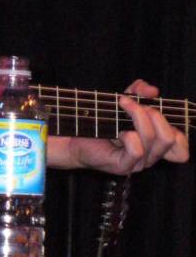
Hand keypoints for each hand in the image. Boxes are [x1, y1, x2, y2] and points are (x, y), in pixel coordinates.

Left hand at [48, 78, 188, 172]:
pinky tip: (117, 131)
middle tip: (135, 104)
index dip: (179, 132)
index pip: (181, 150)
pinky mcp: (123, 166)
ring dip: (138, 115)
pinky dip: (129, 134)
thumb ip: (138, 92)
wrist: (75, 136)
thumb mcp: (123, 100)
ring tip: (122, 104)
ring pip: (153, 139)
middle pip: (170, 138)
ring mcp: (138, 163)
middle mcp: (150, 155)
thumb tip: (152, 90)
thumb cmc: (101, 120)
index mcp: (155, 144)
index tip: (156, 111)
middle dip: (154, 114)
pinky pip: (137, 149)